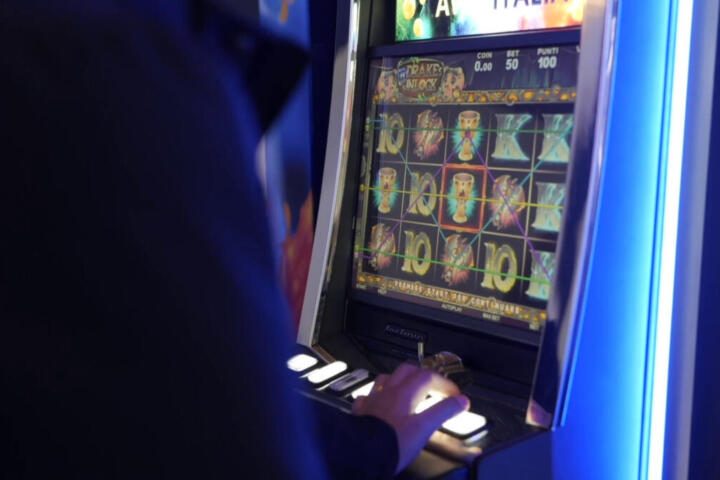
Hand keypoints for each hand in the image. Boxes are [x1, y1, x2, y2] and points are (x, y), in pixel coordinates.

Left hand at [351, 363, 469, 473]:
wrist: (360, 455)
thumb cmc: (391, 443)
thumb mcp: (424, 428)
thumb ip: (443, 412)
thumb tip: (461, 401)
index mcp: (405, 393)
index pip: (429, 376)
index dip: (445, 383)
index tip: (455, 395)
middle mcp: (387, 392)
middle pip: (407, 371)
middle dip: (423, 374)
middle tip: (434, 384)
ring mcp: (372, 401)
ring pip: (386, 379)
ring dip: (399, 380)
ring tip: (408, 386)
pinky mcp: (361, 413)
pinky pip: (368, 396)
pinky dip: (377, 396)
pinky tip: (378, 401)